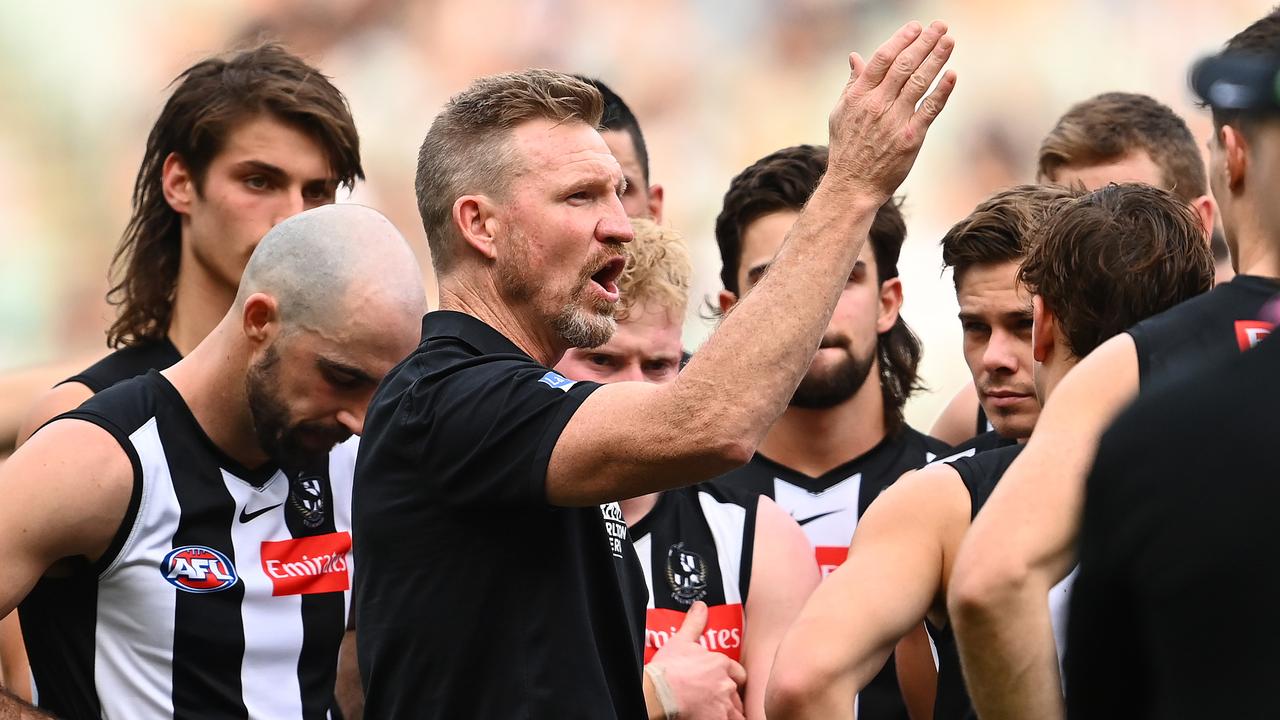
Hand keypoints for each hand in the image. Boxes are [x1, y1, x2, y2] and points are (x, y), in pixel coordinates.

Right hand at [648, 601, 746, 719]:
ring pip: (736, 711)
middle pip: (736, 693)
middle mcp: (727, 684)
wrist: (660, 692)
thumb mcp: (680, 641)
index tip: (726, 681)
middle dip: (729, 697)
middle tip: (718, 700)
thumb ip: (694, 623)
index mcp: (720, 663)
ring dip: (730, 712)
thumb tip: (700, 606)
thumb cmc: (669, 668)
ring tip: (720, 714)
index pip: (738, 672)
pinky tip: (718, 719)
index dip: (732, 678)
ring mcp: (724, 704)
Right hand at [826, 20, 956, 200]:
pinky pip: (930, 110)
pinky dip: (942, 91)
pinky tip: (952, 74)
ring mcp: (894, 121)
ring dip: (936, 58)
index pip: (882, 59)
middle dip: (924, 42)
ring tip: (949, 40)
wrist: (852, 186)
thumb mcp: (840, 114)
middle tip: (940, 26)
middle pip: (904, 65)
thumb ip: (852, 85)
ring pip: (919, 82)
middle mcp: (877, 105)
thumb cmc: (846, 149)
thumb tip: (856, 57)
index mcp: (859, 96)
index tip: (916, 27)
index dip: (901, 40)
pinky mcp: (911, 138)